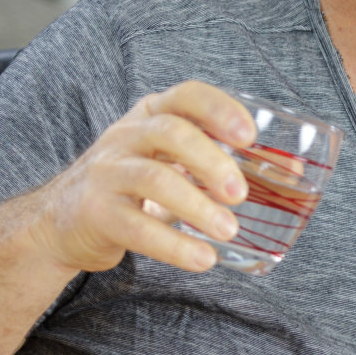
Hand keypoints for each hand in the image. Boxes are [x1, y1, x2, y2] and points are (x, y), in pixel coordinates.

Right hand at [26, 80, 255, 272]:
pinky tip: (202, 259)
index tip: (250, 136)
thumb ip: (225, 162)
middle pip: (171, 133)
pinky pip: (136, 227)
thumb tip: (294, 171)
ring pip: (154, 179)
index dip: (220, 109)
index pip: (186, 95)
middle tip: (241, 194)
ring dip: (197, 206)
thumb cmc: (134, 186)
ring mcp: (107, 172)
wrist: (61, 220)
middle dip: (212, 161)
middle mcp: (126, 136)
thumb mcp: (174, 163)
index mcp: (152, 115)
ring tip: (228, 230)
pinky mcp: (95, 212)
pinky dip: (174, 245)